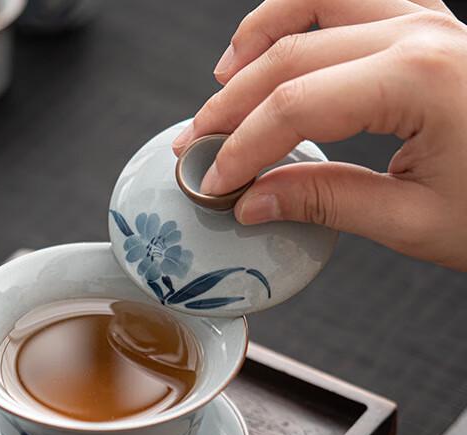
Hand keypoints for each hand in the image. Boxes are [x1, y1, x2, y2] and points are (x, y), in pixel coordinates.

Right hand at [172, 0, 466, 269]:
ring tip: (225, 78)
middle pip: (292, 52)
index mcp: (422, 79)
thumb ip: (326, 202)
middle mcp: (423, 34)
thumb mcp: (413, 220)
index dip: (242, 146)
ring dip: (262, 34)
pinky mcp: (430, 28)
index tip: (213, 183)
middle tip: (199, 145)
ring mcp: (429, 20)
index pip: (296, 105)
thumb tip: (254, 200)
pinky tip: (282, 45)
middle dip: (232, 103)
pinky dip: (307, 12)